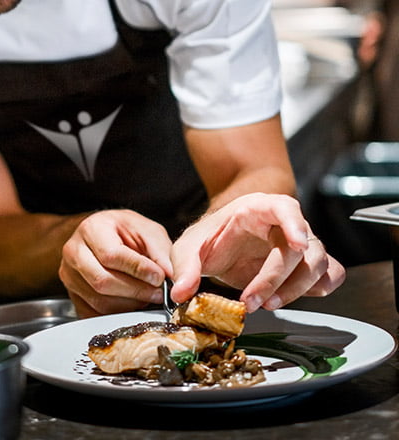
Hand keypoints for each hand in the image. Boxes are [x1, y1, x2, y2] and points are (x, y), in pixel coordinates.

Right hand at [59, 210, 172, 317]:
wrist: (105, 236)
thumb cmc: (126, 231)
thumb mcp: (147, 230)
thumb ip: (160, 251)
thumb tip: (171, 277)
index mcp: (92, 228)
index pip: (111, 255)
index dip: (138, 269)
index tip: (159, 276)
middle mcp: (74, 251)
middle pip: (102, 280)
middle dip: (136, 291)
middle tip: (159, 293)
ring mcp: (69, 275)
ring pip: (99, 300)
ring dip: (130, 304)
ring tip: (148, 297)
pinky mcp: (73, 294)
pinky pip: (95, 313)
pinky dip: (119, 313)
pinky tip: (134, 304)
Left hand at [170, 193, 344, 311]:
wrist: (220, 245)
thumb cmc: (210, 238)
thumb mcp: (188, 248)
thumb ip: (184, 268)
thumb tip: (182, 292)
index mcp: (258, 208)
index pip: (286, 207)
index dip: (294, 224)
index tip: (296, 244)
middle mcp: (284, 223)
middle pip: (302, 248)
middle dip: (276, 279)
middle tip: (251, 302)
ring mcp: (300, 244)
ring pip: (319, 265)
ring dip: (296, 290)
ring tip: (265, 305)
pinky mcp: (306, 265)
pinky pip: (329, 276)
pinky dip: (317, 290)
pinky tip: (287, 298)